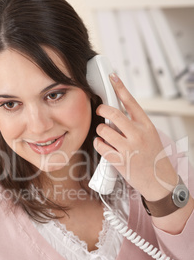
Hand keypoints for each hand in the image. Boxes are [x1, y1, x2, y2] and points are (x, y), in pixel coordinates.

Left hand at [93, 73, 177, 200]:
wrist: (160, 182)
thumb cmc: (154, 157)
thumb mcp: (150, 136)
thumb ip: (135, 125)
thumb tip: (116, 114)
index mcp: (146, 126)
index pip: (131, 102)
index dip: (120, 87)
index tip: (112, 77)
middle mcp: (138, 135)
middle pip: (113, 114)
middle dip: (102, 110)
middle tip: (100, 112)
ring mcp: (129, 148)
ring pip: (103, 131)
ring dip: (100, 131)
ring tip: (105, 135)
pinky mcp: (120, 161)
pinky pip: (101, 147)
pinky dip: (98, 144)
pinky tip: (102, 145)